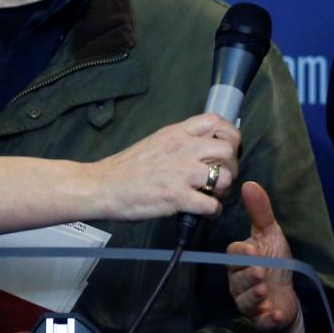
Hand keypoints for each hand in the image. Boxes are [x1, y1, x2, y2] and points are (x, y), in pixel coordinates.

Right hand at [95, 113, 239, 219]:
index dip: (229, 135)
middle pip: (228, 149)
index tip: (227, 148)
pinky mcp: (177, 197)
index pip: (215, 121)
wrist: (102, 186)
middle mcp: (183, 148)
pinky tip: (204, 212)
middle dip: (231, 166)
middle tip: (220, 177)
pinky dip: (213, 211)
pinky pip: (211, 205)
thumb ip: (180, 141)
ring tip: (212, 195)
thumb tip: (204, 147)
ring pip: (224, 177)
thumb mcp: (157, 142)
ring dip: (223, 190)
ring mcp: (181, 173)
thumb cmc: (127, 167)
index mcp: (177, 132)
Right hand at [227, 181, 303, 332]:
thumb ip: (260, 211)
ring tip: (266, 288)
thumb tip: (248, 183)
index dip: (241, 253)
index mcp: (240, 261)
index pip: (233, 255)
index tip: (252, 250)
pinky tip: (275, 314)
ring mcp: (250, 303)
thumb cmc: (276, 262)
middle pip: (237, 279)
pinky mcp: (262, 320)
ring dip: (255, 295)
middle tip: (260, 271)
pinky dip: (267, 319)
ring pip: (245, 301)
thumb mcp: (270, 234)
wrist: (288, 296)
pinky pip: (260, 322)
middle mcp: (239, 283)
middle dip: (248, 275)